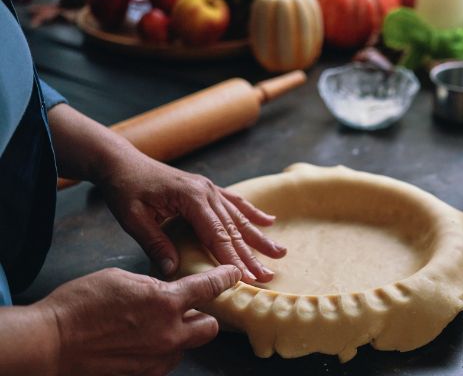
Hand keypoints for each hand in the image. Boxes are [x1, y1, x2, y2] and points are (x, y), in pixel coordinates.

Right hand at [37, 265, 240, 375]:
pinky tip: (138, 343)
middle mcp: (169, 332)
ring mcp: (158, 358)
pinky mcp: (145, 375)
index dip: (225, 278)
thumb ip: (152, 286)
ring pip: (186, 346)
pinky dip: (159, 352)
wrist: (51, 343)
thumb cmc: (80, 305)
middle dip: (202, 317)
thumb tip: (164, 290)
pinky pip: (164, 362)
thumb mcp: (122, 279)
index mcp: (165, 301)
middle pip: (209, 327)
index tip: (234, 275)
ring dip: (178, 335)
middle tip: (186, 309)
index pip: (209, 288)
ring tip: (151, 327)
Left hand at [97, 151, 285, 282]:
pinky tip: (268, 221)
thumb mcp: (133, 219)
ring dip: (259, 237)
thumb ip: (155, 243)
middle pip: (233, 229)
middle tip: (267, 276)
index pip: (217, 235)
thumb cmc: (125, 189)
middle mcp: (206, 192)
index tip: (247, 277)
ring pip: (239, 217)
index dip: (232, 258)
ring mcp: (209, 188)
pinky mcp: (207, 188)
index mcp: (191, 198)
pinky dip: (252, 212)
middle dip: (252, 254)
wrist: (122, 161)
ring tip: (280, 252)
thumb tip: (173, 270)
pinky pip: (234, 202)